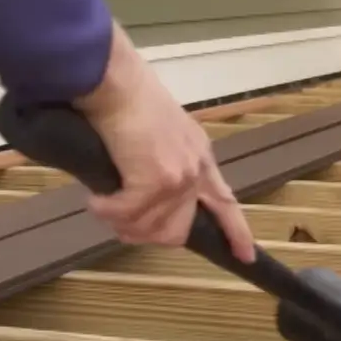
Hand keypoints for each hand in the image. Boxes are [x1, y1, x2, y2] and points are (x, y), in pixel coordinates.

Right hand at [73, 22, 256, 262]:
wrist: (117, 83)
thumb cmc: (129, 99)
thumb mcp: (160, 132)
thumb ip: (162, 161)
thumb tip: (139, 193)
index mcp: (200, 156)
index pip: (225, 202)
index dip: (236, 233)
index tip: (246, 256)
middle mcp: (195, 170)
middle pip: (177, 230)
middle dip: (146, 235)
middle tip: (121, 225)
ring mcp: (178, 177)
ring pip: (148, 227)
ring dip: (120, 222)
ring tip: (104, 206)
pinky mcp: (154, 181)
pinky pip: (126, 214)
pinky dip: (106, 211)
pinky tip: (95, 199)